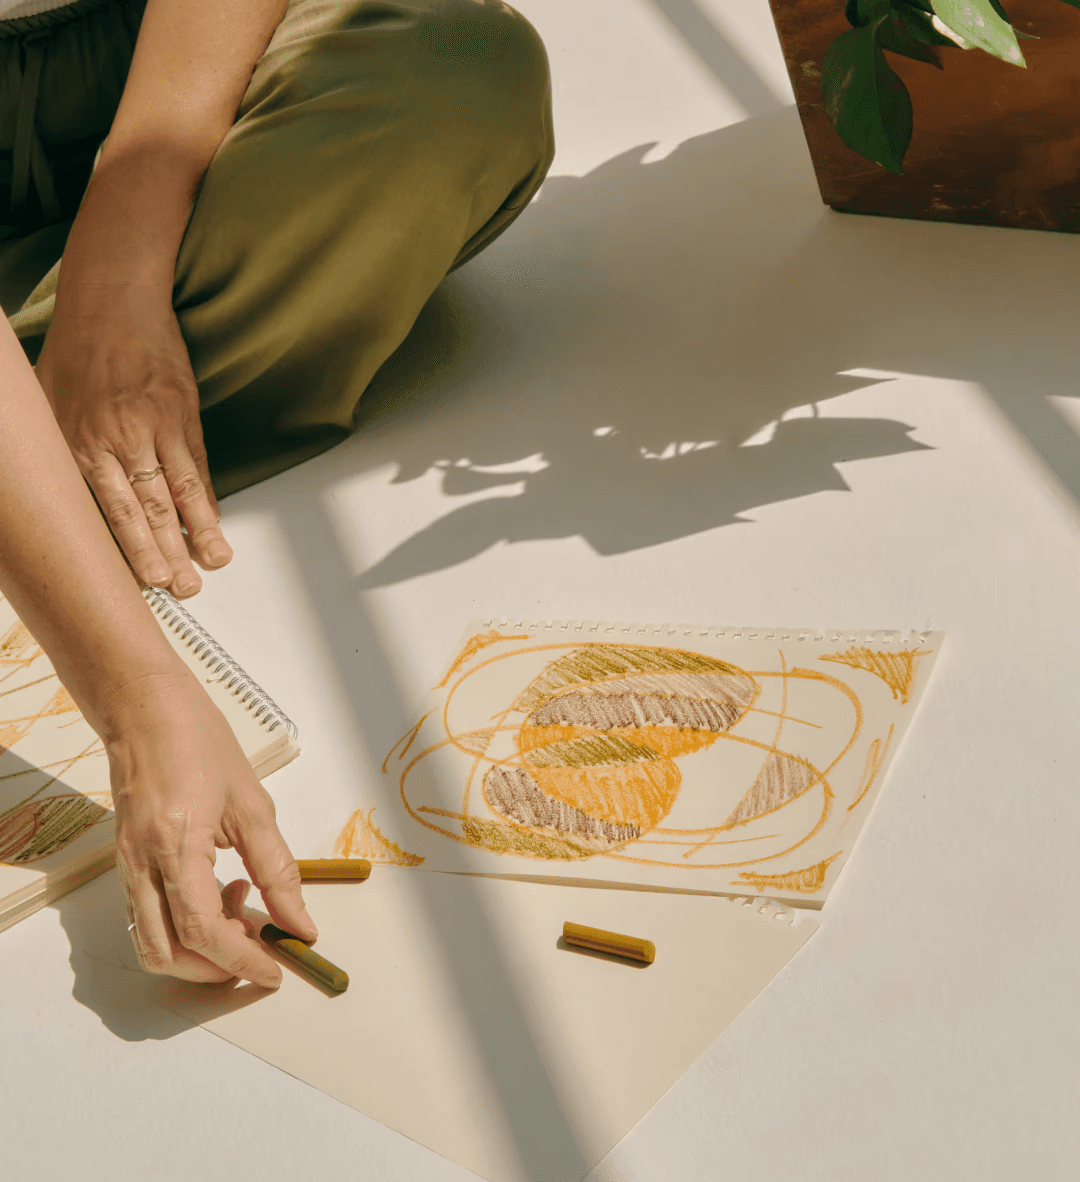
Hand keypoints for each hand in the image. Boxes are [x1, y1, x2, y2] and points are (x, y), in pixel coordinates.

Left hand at [34, 281, 231, 598]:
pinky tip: (215, 525)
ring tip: (213, 563)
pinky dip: (208, 500)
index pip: (109, 509)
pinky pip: (198, 466)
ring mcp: (157, 427)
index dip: (131, 549)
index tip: (145, 580)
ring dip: (198, 533)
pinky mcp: (184, 415)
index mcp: (81, 441)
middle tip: (182, 588)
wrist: (115, 299)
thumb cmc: (78, 347)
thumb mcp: (44, 401)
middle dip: (167, 554)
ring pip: (180, 492)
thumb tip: (52, 491)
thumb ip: (57, 450)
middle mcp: (120, 438)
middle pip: (148, 509)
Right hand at [110, 672, 316, 986]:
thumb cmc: (199, 742)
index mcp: (176, 849)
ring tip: (242, 909)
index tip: (275, 971)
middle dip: (217, 967)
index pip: (204, 933)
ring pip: (152, 943)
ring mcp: (127, 867)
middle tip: (262, 949)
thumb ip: (278, 870)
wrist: (145, 709)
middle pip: (169, 954)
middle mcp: (142, 866)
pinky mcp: (126, 862)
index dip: (242, 961)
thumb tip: (300, 922)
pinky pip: (147, 917)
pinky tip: (220, 891)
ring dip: (199, 949)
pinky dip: (184, 925)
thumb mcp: (253, 804)